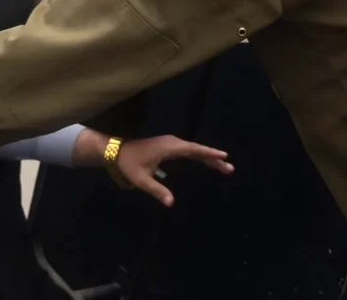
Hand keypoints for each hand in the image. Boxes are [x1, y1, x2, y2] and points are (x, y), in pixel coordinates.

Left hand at [117, 136, 233, 206]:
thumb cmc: (128, 165)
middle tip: (230, 168)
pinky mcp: (168, 147)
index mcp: (169, 147)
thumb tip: (171, 203)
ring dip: (208, 158)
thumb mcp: (141, 180)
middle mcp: (173, 143)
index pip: (193, 150)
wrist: (116, 152)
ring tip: (223, 166)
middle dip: (214, 159)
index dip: (209, 153)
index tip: (223, 156)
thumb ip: (157, 190)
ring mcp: (171, 144)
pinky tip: (206, 162)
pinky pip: (188, 151)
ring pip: (194, 150)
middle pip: (197, 150)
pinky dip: (199, 156)